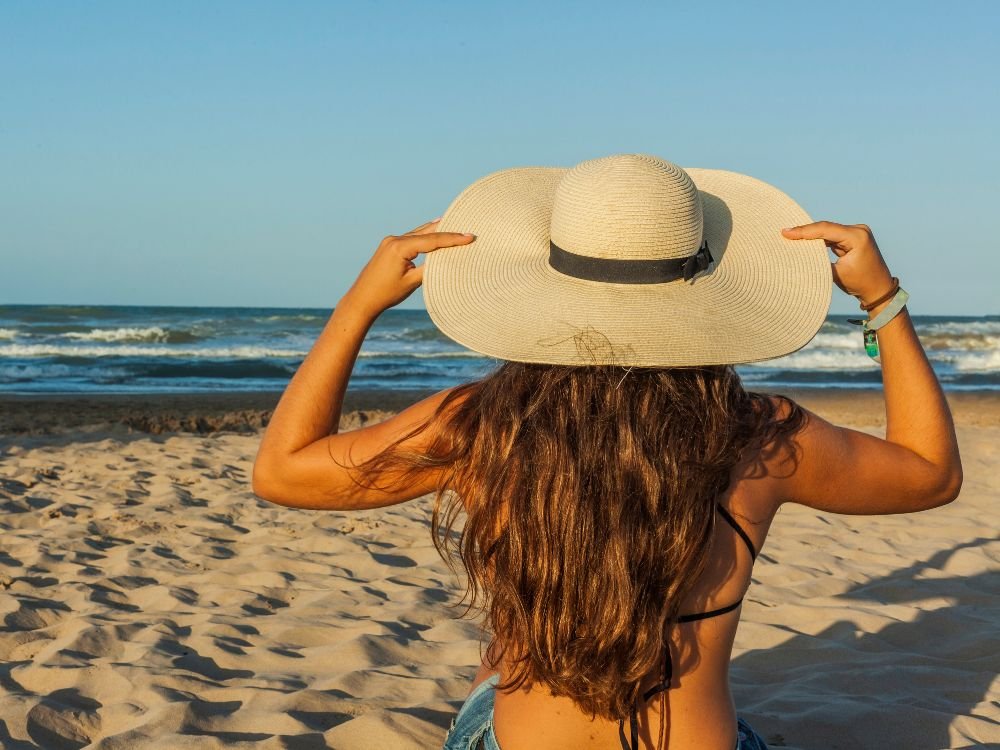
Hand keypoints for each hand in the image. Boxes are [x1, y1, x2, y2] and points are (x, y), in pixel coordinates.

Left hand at [342, 219, 474, 317]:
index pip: (432, 240)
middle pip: (426, 232)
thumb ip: (429, 269)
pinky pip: (411, 237)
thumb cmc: (385, 294)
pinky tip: (434, 230)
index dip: (453, 239)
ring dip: (436, 230)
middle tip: (466, 228)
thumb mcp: (411, 282)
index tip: (469, 237)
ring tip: (454, 224)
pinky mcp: (389, 246)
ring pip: (418, 233)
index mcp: (399, 247)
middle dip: (447, 231)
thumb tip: (445, 260)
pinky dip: (424, 236)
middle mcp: (394, 240)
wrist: (362, 299)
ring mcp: (390, 242)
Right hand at [781, 221, 893, 306]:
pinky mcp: (853, 238)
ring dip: (811, 234)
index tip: (786, 232)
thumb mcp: (836, 273)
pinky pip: (832, 236)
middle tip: (785, 233)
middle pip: (826, 228)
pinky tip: (805, 240)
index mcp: (857, 237)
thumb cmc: (860, 283)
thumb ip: (819, 260)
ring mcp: (857, 233)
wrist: (879, 289)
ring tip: (791, 236)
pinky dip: (819, 239)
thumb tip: (800, 253)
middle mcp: (859, 230)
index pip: (826, 229)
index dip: (805, 231)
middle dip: (806, 231)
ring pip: (828, 231)